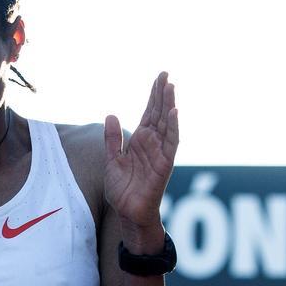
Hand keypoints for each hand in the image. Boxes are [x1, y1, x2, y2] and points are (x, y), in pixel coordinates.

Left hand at [104, 72, 178, 252]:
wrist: (128, 212)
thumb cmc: (122, 189)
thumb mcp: (112, 160)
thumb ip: (112, 139)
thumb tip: (111, 115)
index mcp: (140, 140)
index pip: (149, 112)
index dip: (154, 95)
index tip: (159, 78)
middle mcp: (152, 143)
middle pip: (159, 113)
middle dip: (162, 94)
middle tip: (166, 74)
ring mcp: (160, 152)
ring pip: (167, 124)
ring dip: (169, 105)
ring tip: (171, 86)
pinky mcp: (165, 164)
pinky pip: (171, 143)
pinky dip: (174, 127)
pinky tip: (175, 112)